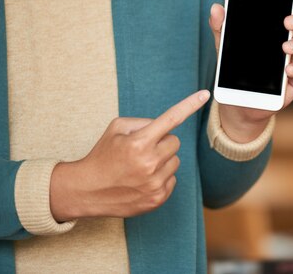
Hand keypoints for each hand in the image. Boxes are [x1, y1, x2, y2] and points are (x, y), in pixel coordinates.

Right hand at [50, 90, 210, 220]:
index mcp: (139, 142)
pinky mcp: (157, 199)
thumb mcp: (116, 129)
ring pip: (175, 161)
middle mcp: (149, 163)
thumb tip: (165, 127)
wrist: (87, 190)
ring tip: (140, 166)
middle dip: (161, 142)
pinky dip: (161, 177)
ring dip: (162, 160)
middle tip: (142, 150)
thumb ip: (143, 122)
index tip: (205, 94)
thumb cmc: (103, 155)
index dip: (190, 104)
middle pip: (174, 142)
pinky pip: (173, 179)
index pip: (171, 119)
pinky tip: (142, 180)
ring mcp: (154, 183)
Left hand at [209, 0, 292, 140]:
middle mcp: (292, 40)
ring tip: (286, 46)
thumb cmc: (238, 68)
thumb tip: (216, 8)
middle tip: (288, 21)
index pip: (291, 9)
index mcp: (278, 28)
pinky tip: (288, 68)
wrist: (239, 101)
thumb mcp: (226, 47)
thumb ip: (222, 27)